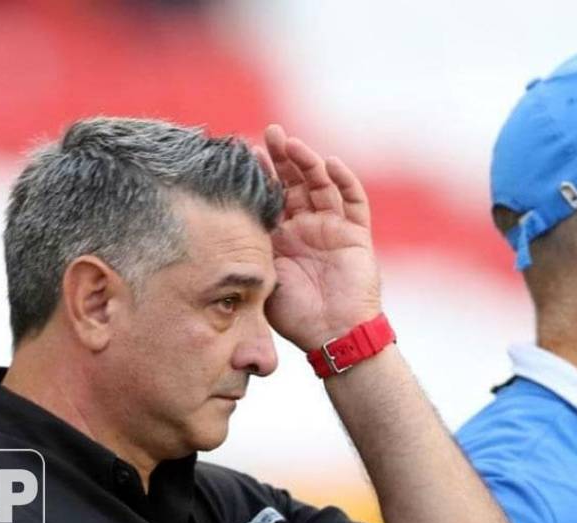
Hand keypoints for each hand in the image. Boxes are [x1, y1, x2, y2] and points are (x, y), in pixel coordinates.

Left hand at [258, 124, 381, 352]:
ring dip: (308, 162)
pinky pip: (353, 202)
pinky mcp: (356, 235)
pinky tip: (330, 163)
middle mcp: (306, 228)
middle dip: (282, 158)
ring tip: (292, 144)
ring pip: (322, 185)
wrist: (332, 336)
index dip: (261, 175)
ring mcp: (332, 229)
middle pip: (295, 183)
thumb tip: (220, 229)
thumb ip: (251, 253)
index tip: (243, 153)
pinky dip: (344, 181)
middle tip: (268, 132)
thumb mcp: (264, 279)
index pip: (271, 197)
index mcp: (282, 238)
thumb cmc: (295, 316)